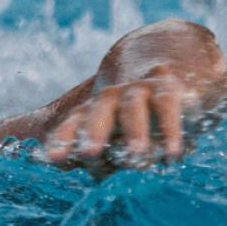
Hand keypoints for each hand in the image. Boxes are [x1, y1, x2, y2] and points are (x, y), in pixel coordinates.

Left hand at [44, 65, 194, 170]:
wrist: (162, 62)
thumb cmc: (129, 114)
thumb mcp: (110, 133)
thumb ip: (93, 154)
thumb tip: (54, 163)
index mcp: (91, 111)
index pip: (72, 124)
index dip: (63, 140)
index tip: (54, 159)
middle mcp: (110, 98)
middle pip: (98, 112)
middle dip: (93, 132)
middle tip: (89, 154)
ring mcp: (138, 90)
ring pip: (132, 108)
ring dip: (134, 131)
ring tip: (137, 156)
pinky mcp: (167, 87)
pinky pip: (166, 107)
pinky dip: (170, 130)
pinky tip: (172, 154)